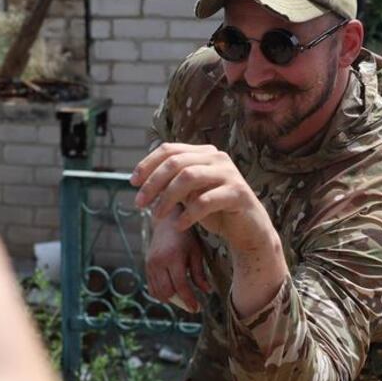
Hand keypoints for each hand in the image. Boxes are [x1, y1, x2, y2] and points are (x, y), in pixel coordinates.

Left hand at [132, 142, 276, 253]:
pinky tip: (179, 226)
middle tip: (139, 203)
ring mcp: (229, 174)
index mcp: (204, 153)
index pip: (169, 149)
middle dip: (153, 183)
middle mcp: (218, 158)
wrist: (248, 231)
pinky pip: (206, 200)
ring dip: (167, 197)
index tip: (133, 182)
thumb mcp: (190, 194)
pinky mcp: (238, 193)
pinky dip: (188, 214)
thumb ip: (172, 183)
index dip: (148, 164)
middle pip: (176, 162)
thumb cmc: (216, 211)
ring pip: (189, 177)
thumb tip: (142, 179)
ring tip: (156, 216)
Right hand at [144, 213, 211, 312]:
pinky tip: (173, 292)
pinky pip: (152, 288)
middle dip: (179, 302)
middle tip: (191, 304)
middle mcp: (158, 262)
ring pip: (157, 292)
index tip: (196, 308)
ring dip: (170, 299)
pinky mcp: (146, 266)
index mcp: (173, 257)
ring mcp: (150, 264)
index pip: (180, 285)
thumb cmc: (185, 237)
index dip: (189, 300)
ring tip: (183, 298)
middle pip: (167, 292)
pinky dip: (161, 294)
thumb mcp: (196, 252)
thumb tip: (207, 291)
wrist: (166, 222)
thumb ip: (199, 273)